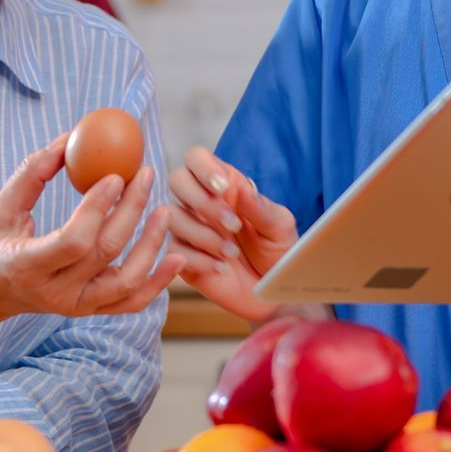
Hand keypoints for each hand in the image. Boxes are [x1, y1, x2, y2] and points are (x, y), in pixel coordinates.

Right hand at [0, 135, 182, 322]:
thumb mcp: (1, 205)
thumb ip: (33, 172)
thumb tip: (72, 138)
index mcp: (26, 266)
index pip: (73, 241)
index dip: (98, 208)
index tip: (116, 175)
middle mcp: (54, 294)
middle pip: (105, 252)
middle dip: (131, 210)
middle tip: (145, 174)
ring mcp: (74, 307)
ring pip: (126, 282)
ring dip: (151, 245)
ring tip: (165, 210)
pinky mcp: (89, 310)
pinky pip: (131, 302)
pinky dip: (158, 283)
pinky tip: (178, 257)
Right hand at [168, 146, 297, 322]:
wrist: (274, 294)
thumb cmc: (279, 253)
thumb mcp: (280, 227)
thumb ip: (260, 206)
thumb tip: (241, 186)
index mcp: (225, 185)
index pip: (196, 158)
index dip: (203, 167)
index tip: (223, 189)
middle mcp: (202, 203)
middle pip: (177, 180)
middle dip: (202, 201)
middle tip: (234, 225)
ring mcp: (190, 230)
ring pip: (170, 216)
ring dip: (202, 235)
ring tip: (231, 253)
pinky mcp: (183, 258)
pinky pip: (172, 250)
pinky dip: (199, 259)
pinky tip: (221, 268)